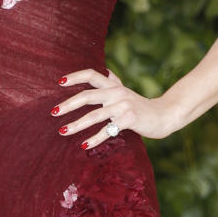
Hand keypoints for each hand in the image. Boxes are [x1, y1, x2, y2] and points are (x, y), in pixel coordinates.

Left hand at [51, 67, 176, 147]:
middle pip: (88, 95)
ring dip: (77, 124)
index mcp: (114, 86)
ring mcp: (123, 106)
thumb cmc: (142, 106)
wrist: (164, 115)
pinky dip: (95, 139)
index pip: (92, 74)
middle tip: (53, 112)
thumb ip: (114, 83)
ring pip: (95, 115)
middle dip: (68, 104)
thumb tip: (105, 71)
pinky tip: (84, 145)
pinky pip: (108, 130)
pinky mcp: (129, 120)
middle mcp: (117, 93)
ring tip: (62, 131)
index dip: (75, 76)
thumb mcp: (126, 92)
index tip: (59, 82)